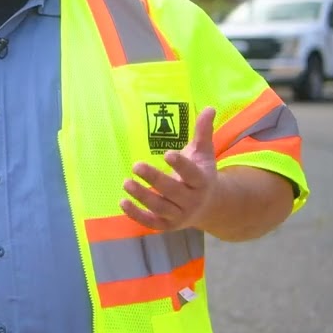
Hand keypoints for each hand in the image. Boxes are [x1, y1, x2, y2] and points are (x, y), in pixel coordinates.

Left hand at [121, 106, 219, 230]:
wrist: (209, 206)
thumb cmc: (201, 174)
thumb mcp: (203, 153)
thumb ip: (203, 132)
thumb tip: (209, 107)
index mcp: (202, 181)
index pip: (192, 174)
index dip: (180, 165)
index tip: (167, 153)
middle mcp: (192, 200)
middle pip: (172, 191)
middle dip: (155, 179)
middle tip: (136, 165)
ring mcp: (179, 215)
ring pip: (160, 207)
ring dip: (142, 196)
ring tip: (126, 183)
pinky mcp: (166, 225)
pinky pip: (151, 222)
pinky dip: (136, 215)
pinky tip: (122, 202)